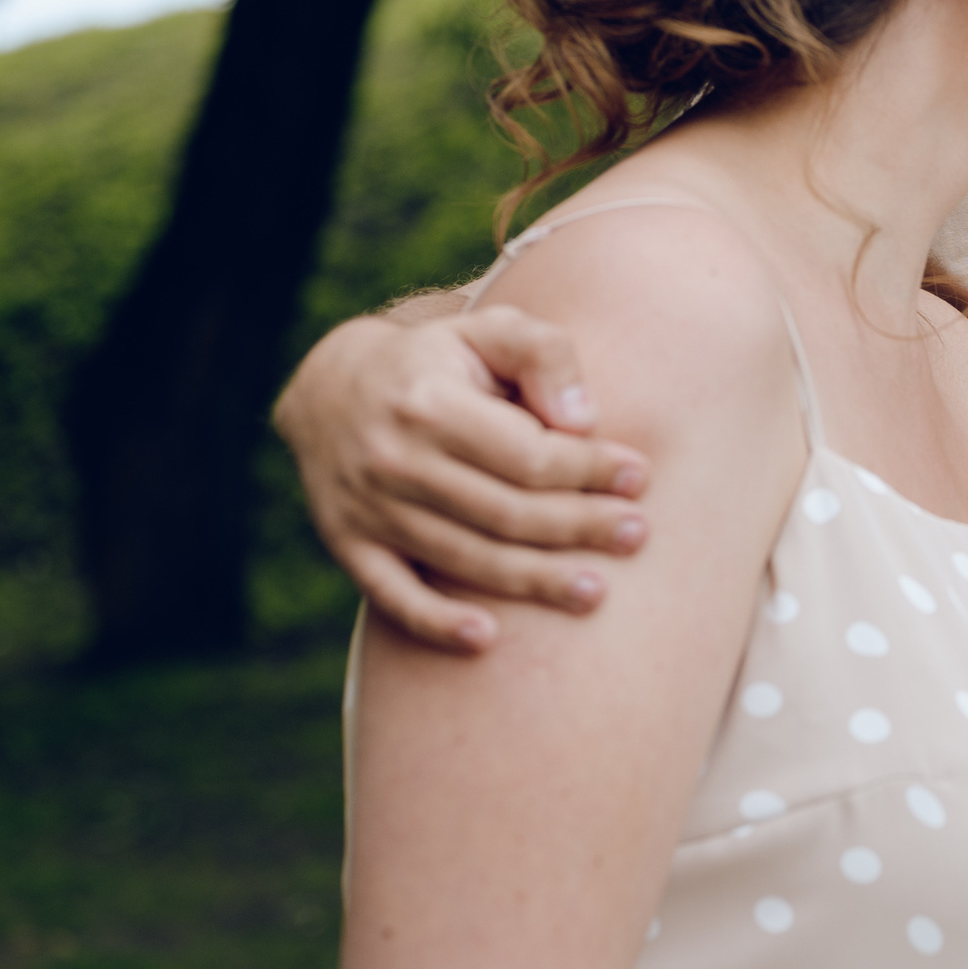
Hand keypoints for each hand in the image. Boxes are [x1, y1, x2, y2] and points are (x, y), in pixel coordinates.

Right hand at [273, 305, 654, 652]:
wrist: (329, 387)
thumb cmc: (440, 359)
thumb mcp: (488, 329)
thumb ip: (543, 355)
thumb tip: (584, 420)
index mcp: (430, 402)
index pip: (526, 454)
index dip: (588, 470)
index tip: (638, 478)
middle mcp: (394, 460)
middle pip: (505, 513)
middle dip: (578, 527)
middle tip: (636, 535)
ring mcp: (368, 508)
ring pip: (465, 559)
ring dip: (534, 582)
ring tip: (596, 593)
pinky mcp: (349, 545)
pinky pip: (393, 596)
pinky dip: (437, 624)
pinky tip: (487, 639)